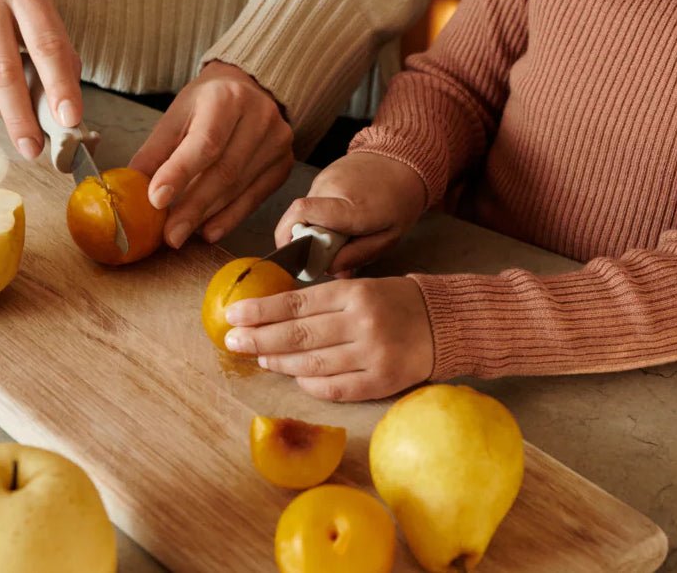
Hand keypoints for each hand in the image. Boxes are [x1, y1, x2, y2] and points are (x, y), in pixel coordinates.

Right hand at [0, 0, 81, 157]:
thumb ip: (53, 45)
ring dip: (1, 108)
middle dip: (20, 114)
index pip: (47, 45)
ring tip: (20, 128)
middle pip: (3, 68)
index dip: (60, 85)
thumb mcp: (43, 2)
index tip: (70, 119)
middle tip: (34, 148)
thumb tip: (64, 98)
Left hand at [129, 60, 293, 247]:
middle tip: (169, 234)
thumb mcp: (177, 115)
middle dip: (193, 207)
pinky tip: (209, 230)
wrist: (249, 90)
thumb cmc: (209, 103)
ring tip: (181, 233)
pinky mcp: (284, 164)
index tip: (156, 200)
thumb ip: (156, 151)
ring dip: (208, 215)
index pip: (206, 141)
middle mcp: (260, 117)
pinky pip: (256, 198)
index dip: (180, 173)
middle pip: (225, 171)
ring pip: (240, 188)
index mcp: (228, 97)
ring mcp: (278, 142)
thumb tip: (133, 189)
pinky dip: (230, 218)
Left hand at [223, 276, 433, 400]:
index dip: (261, 311)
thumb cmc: (395, 301)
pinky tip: (293, 378)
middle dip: (259, 338)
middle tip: (231, 341)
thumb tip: (275, 315)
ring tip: (258, 358)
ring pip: (312, 364)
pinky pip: (335, 388)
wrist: (445, 322)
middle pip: (298, 334)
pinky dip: (309, 385)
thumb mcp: (361, 288)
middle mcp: (361, 323)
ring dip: (279, 362)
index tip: (234, 315)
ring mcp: (371, 355)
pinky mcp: (381, 383)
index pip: (297, 304)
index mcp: (354, 293)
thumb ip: (323, 302)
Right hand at [275, 152, 426, 275]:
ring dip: (316, 228)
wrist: (403, 160)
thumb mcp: (389, 237)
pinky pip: (312, 202)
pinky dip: (320, 215)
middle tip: (331, 250)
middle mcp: (331, 188)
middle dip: (308, 241)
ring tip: (342, 230)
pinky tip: (342, 216)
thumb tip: (329, 269)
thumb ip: (358, 255)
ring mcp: (324, 178)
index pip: (302, 213)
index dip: (291, 237)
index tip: (300, 258)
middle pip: (300, 220)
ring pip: (304, 213)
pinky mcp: (322, 175)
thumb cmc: (400, 200)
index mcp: (351, 207)